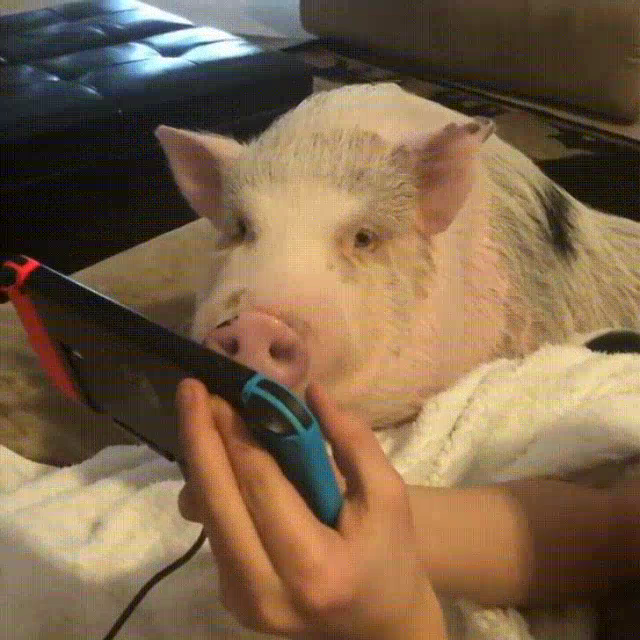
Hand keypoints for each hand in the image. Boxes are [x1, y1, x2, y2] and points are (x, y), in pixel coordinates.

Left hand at [176, 378, 444, 638]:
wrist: (378, 621)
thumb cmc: (389, 554)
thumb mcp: (387, 494)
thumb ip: (352, 440)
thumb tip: (311, 391)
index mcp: (314, 568)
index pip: (262, 488)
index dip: (235, 435)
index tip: (218, 392)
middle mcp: (265, 592)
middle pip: (217, 502)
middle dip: (199, 438)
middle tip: (192, 390)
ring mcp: (241, 601)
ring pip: (206, 515)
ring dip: (200, 459)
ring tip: (206, 415)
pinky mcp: (230, 597)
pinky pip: (213, 527)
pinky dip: (211, 485)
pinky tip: (219, 453)